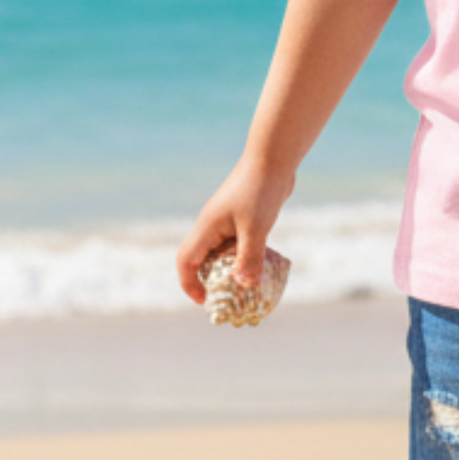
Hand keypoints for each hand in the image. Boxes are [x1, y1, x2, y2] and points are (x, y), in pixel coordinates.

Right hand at [175, 158, 295, 304]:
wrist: (273, 158)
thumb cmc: (260, 190)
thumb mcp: (256, 229)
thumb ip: (249, 258)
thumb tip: (243, 286)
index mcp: (207, 228)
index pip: (185, 262)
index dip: (189, 284)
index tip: (204, 301)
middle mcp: (212, 226)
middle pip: (202, 260)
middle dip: (211, 281)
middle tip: (229, 300)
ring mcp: (227, 221)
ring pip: (222, 252)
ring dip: (231, 269)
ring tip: (248, 287)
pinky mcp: (243, 217)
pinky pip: (238, 243)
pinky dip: (245, 256)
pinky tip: (261, 265)